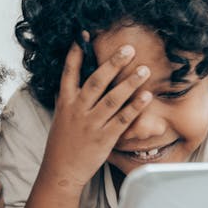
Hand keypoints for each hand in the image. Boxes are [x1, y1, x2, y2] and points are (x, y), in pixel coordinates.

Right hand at [41, 40, 152, 190]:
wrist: (61, 172)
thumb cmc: (62, 145)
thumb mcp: (61, 117)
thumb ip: (69, 98)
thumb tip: (74, 79)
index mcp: (66, 103)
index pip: (69, 73)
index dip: (76, 53)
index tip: (84, 35)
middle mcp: (78, 111)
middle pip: (96, 82)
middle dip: (112, 64)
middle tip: (128, 49)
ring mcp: (91, 125)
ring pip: (112, 99)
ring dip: (129, 82)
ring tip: (144, 69)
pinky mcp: (104, 139)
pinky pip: (121, 120)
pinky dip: (134, 107)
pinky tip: (147, 97)